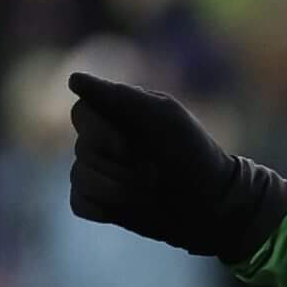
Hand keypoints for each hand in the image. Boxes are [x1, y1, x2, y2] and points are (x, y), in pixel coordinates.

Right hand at [68, 71, 286, 262]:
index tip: (129, 145)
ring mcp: (102, 172)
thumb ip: (119, 97)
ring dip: (118, 188)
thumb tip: (73, 79)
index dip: (100, 132)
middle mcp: (107, 139)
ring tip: (149, 190)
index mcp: (121, 113)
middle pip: (81, 147)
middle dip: (120, 165)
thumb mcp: (163, 118)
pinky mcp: (101, 202)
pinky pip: (80, 203)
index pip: (81, 112)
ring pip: (79, 177)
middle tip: (153, 170)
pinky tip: (129, 207)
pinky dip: (104, 207)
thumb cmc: (193, 156)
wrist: (213, 207)